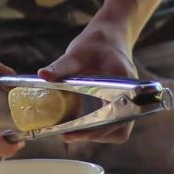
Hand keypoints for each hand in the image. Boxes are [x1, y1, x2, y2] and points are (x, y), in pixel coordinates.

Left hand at [38, 20, 136, 143]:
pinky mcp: (121, 105)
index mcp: (123, 82)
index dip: (98, 129)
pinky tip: (80, 125)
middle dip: (95, 135)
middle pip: (120, 128)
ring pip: (119, 130)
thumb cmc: (95, 43)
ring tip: (72, 133)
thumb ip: (61, 65)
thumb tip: (43, 75)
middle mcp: (130, 95)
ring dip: (98, 134)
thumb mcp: (76, 53)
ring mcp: (127, 102)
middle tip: (68, 135)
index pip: (116, 115)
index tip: (75, 132)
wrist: (109, 38)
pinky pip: (114, 124)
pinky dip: (99, 129)